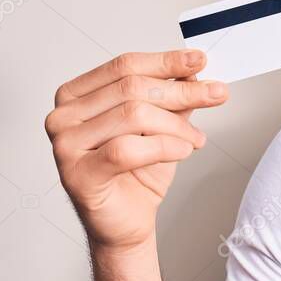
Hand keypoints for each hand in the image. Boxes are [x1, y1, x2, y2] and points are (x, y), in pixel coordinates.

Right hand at [45, 50, 228, 251]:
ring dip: (176, 125)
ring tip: (195, 138)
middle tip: (216, 94)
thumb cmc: (137, 172)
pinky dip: (164, 147)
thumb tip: (193, 69)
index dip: (166, 62)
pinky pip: (128, 149)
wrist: (127, 220)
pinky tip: (182, 150)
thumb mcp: (161, 125)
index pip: (124, 66)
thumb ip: (172, 97)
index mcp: (77, 95)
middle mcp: (64, 116)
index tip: (200, 60)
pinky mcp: (78, 173)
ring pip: (133, 115)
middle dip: (182, 91)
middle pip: (131, 88)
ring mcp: (65, 145)